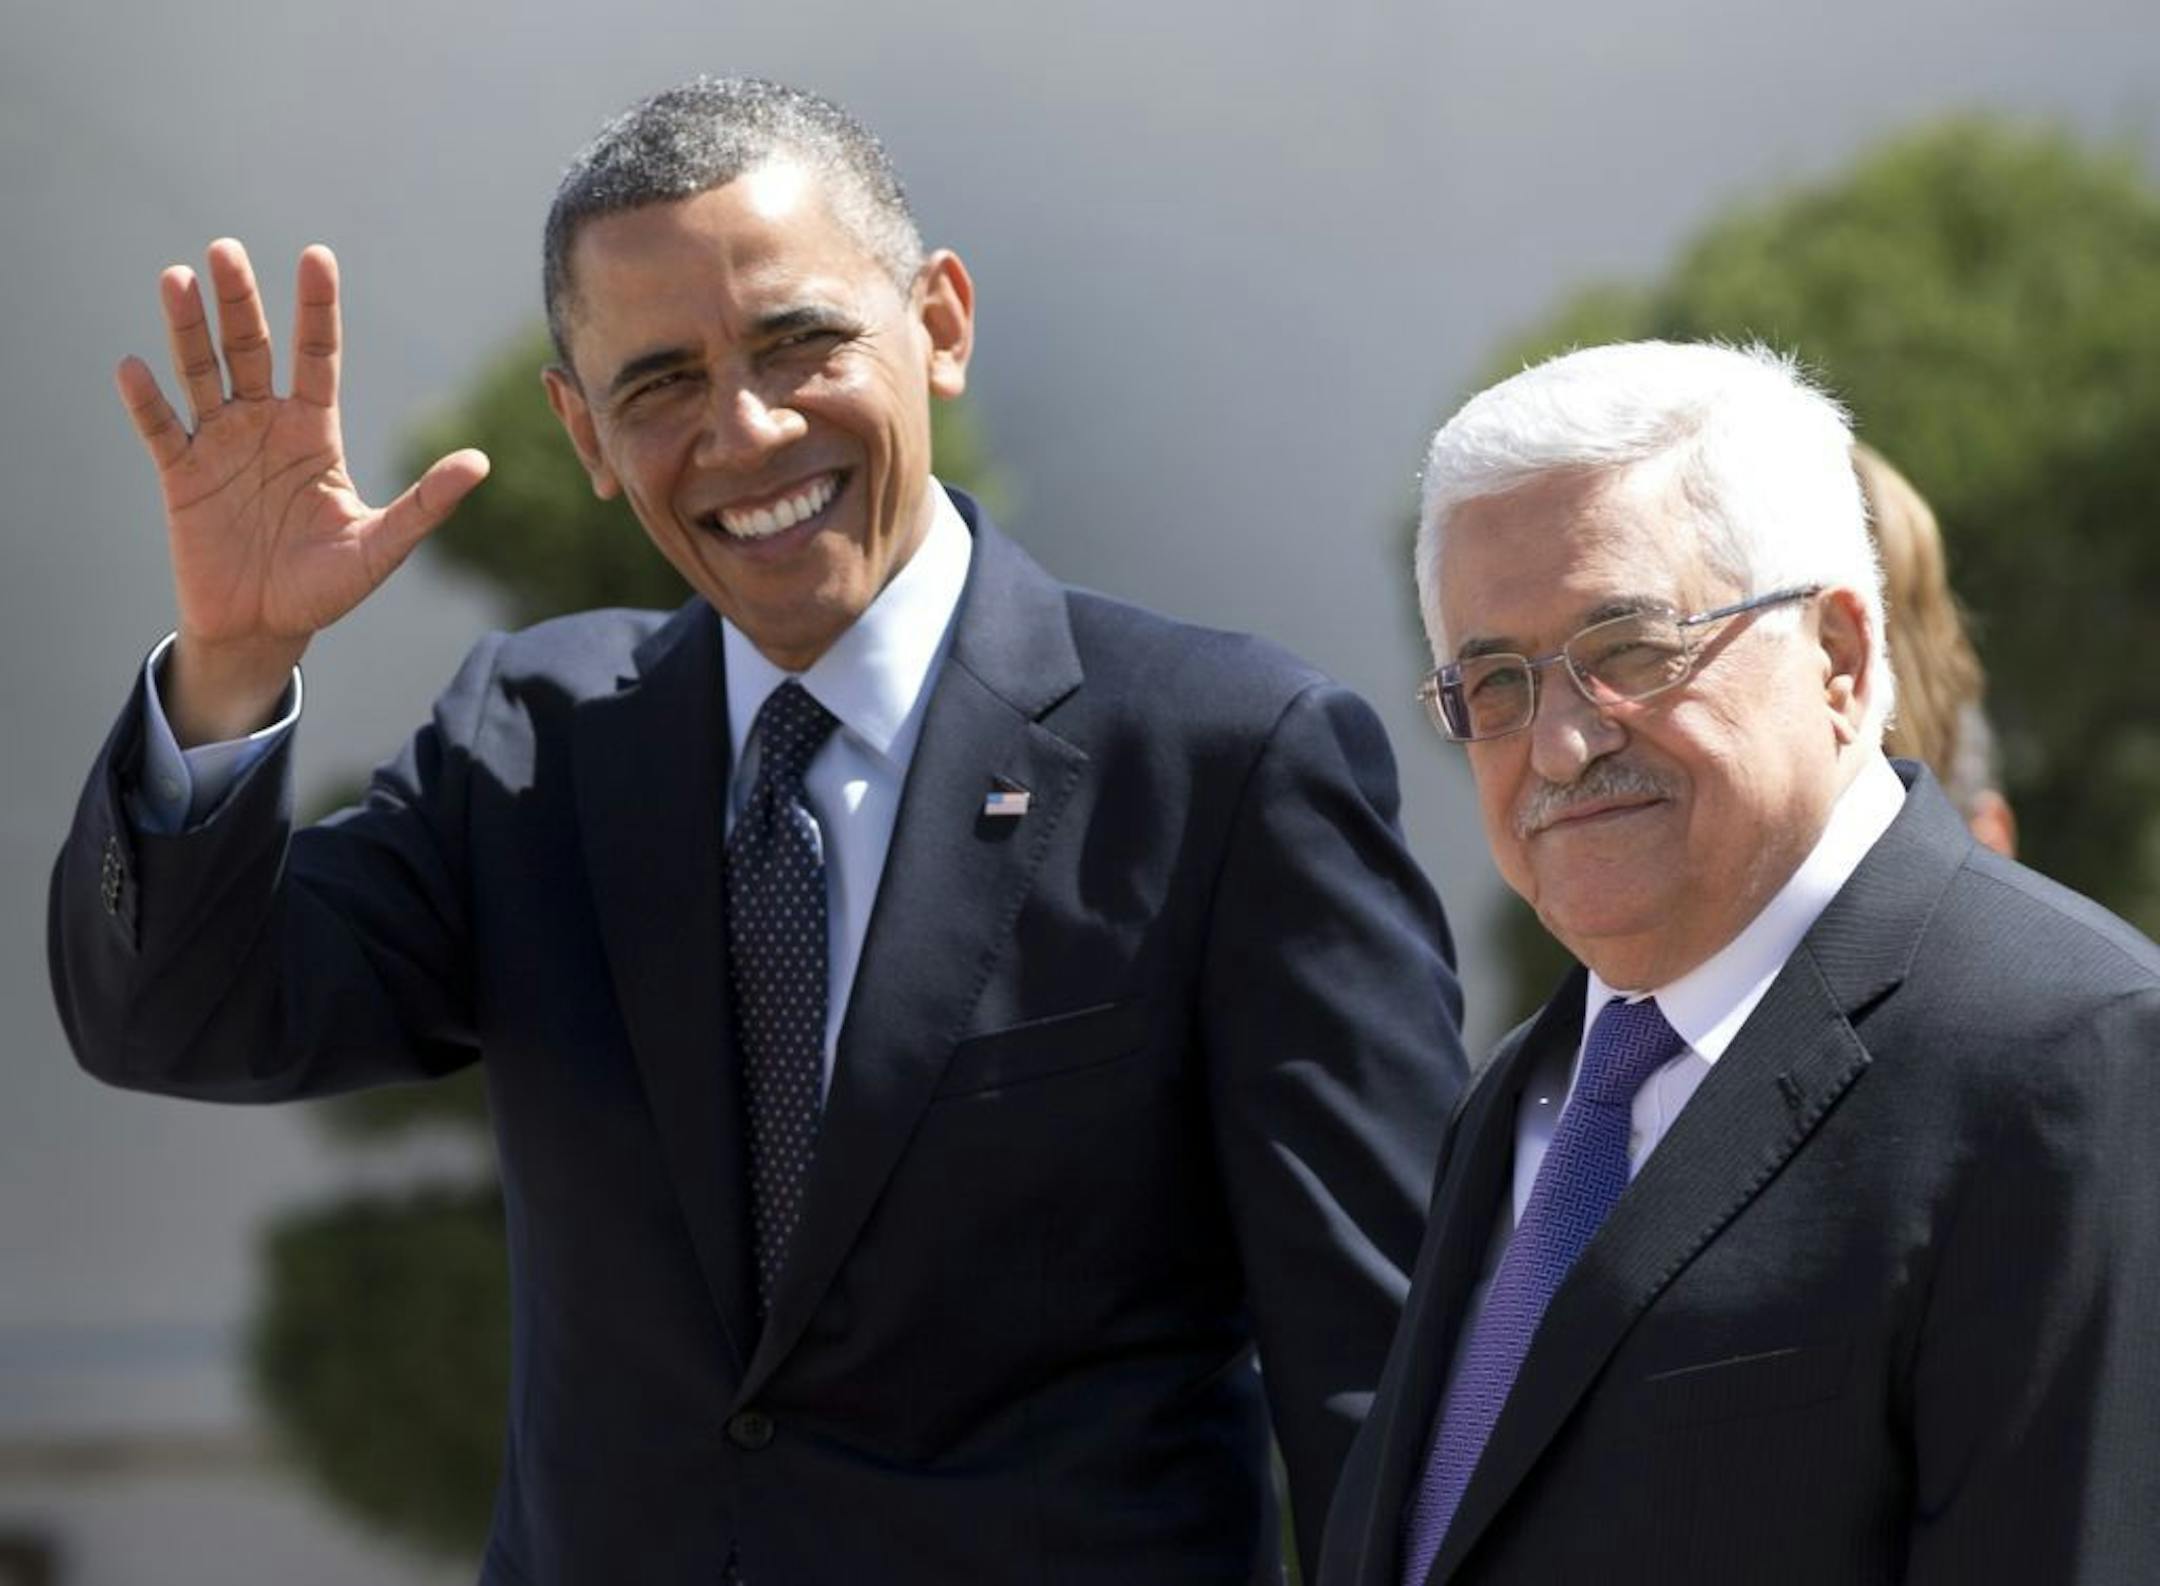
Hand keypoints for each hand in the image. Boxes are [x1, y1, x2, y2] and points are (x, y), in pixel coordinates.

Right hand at [116, 239, 488, 743]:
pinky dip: (146, 401)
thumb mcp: (381, 547)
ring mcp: (220, 446)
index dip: (316, 310)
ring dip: (188, 330)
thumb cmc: (325, 588)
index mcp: (314, 432)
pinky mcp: (181, 476)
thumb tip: (480, 462)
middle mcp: (265, 425)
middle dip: (240, 301)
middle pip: (251, 349)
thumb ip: (426, 504)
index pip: (317, 356)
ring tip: (176, 279)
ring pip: (201, 374)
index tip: (316, 257)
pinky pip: (160, 429)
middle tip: (226, 250)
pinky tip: (133, 367)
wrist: (264, 629)